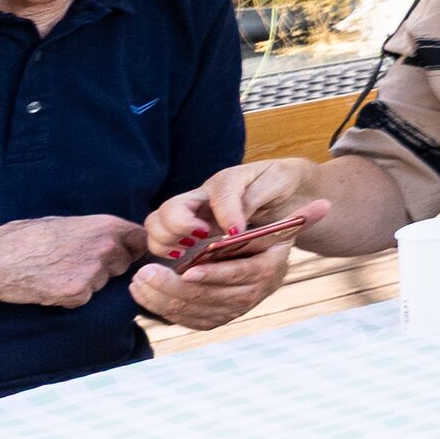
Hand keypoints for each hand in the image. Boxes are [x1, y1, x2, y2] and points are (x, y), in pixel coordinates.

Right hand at [0, 212, 146, 309]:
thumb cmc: (26, 237)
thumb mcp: (67, 224)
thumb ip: (96, 232)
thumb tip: (116, 238)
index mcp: (106, 226)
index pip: (141, 240)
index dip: (132, 249)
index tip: (123, 254)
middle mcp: (106, 247)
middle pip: (123, 264)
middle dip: (106, 267)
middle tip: (74, 263)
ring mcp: (93, 272)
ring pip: (102, 283)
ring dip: (86, 282)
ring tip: (56, 272)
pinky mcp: (78, 293)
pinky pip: (83, 299)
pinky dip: (69, 297)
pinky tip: (49, 285)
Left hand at [133, 208, 317, 331]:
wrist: (260, 257)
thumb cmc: (265, 233)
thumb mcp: (280, 222)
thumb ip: (301, 215)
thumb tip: (325, 204)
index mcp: (269, 271)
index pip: (241, 277)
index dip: (214, 275)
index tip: (186, 269)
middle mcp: (253, 295)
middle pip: (211, 298)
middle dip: (175, 288)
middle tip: (147, 272)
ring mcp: (231, 310)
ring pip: (193, 310)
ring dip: (162, 298)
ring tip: (140, 280)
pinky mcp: (212, 319)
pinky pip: (185, 319)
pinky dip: (161, 308)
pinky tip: (142, 293)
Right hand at [143, 156, 330, 257]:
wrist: (282, 186)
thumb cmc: (280, 182)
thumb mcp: (278, 182)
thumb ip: (255, 199)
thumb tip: (233, 227)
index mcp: (228, 181)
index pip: (219, 194)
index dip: (226, 215)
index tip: (237, 232)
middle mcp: (202, 196)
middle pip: (169, 208)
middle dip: (178, 226)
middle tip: (201, 238)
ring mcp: (191, 213)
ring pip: (157, 223)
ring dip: (165, 240)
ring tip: (185, 251)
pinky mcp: (187, 229)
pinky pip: (160, 237)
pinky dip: (163, 249)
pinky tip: (180, 258)